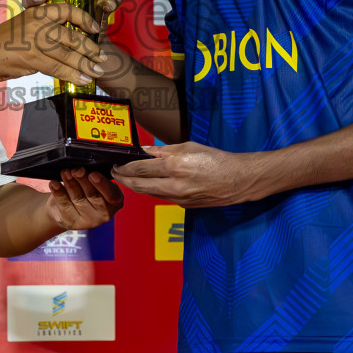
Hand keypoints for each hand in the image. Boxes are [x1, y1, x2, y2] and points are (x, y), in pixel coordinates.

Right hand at [0, 1, 102, 84]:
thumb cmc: (1, 42)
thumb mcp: (23, 25)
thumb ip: (43, 30)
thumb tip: (65, 43)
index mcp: (37, 12)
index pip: (67, 9)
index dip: (84, 19)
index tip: (94, 29)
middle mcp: (38, 22)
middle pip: (72, 36)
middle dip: (90, 49)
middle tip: (102, 57)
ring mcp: (35, 40)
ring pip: (68, 53)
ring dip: (86, 65)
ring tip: (98, 72)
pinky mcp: (32, 57)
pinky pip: (58, 67)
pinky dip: (72, 75)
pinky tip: (82, 80)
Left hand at [45, 168, 124, 230]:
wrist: (67, 207)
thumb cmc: (86, 190)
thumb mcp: (96, 183)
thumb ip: (95, 177)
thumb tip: (84, 167)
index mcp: (115, 201)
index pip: (112, 195)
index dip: (102, 185)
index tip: (92, 174)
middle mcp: (104, 214)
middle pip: (93, 196)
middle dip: (83, 180)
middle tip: (76, 170)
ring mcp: (88, 221)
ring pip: (78, 199)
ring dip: (70, 183)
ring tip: (65, 173)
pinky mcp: (72, 223)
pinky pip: (64, 205)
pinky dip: (58, 193)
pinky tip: (54, 184)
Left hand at [112, 142, 261, 206]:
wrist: (237, 180)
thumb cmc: (215, 159)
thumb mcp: (188, 147)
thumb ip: (163, 151)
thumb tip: (144, 151)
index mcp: (175, 166)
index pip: (140, 169)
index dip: (124, 167)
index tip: (117, 163)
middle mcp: (174, 185)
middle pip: (138, 185)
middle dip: (123, 179)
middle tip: (115, 172)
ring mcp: (178, 199)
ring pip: (148, 193)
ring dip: (135, 186)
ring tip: (127, 177)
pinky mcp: (183, 206)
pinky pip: (161, 197)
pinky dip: (151, 190)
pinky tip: (148, 183)